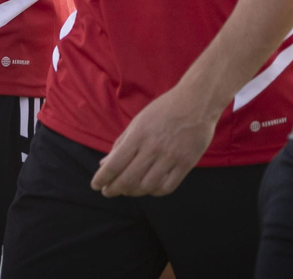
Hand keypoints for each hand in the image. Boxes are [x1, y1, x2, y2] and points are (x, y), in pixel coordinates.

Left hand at [91, 84, 218, 197]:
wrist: (196, 101)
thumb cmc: (164, 108)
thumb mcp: (138, 121)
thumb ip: (121, 143)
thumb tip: (104, 163)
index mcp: (138, 135)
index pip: (114, 164)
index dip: (102, 178)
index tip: (96, 185)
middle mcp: (153, 148)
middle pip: (128, 179)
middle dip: (114, 189)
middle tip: (108, 192)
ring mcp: (171, 157)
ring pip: (147, 187)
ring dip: (133, 192)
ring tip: (127, 190)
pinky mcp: (186, 164)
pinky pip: (167, 187)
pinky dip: (155, 192)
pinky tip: (149, 188)